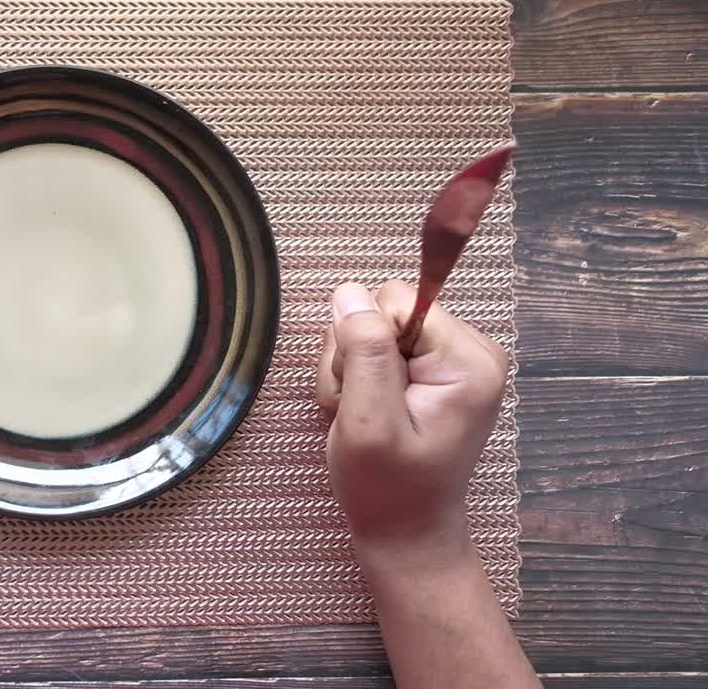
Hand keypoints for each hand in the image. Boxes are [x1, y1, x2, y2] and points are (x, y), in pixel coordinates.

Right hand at [315, 279, 508, 555]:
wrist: (405, 530)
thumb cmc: (386, 488)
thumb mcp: (367, 423)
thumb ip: (363, 354)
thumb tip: (350, 292)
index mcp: (469, 360)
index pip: (394, 301)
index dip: (363, 342)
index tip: (365, 394)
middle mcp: (472, 350)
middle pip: (384, 311)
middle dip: (355, 357)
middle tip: (360, 410)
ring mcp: (454, 359)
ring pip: (374, 328)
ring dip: (353, 372)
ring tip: (363, 416)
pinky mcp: (435, 370)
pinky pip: (380, 346)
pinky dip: (361, 380)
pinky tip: (368, 413)